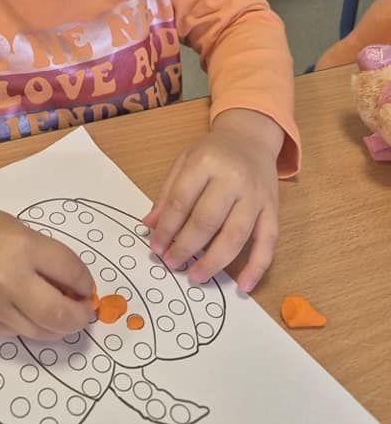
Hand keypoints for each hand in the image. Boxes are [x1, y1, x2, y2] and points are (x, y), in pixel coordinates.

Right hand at [0, 201, 93, 339]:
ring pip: (41, 331)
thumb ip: (48, 258)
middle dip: (79, 317)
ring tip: (59, 313)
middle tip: (81, 311)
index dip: (85, 283)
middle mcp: (10, 281)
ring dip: (58, 326)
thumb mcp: (20, 231)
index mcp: (23, 248)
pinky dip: (32, 325)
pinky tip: (31, 312)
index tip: (85, 286)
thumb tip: (75, 287)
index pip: (71, 272)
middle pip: (60, 315)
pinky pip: (19, 332)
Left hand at [143, 109, 283, 292]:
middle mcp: (233, 178)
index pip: (181, 201)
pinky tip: (243, 286)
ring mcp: (256, 195)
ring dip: (215, 261)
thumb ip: (167, 194)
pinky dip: (257, 267)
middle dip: (186, 247)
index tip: (155, 247)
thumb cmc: (213, 152)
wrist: (251, 138)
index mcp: (205, 162)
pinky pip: (268, 242)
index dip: (166, 228)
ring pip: (236, 235)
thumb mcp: (184, 162)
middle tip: (171, 263)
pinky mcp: (273, 209)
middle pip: (207, 220)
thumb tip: (149, 225)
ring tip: (196, 276)